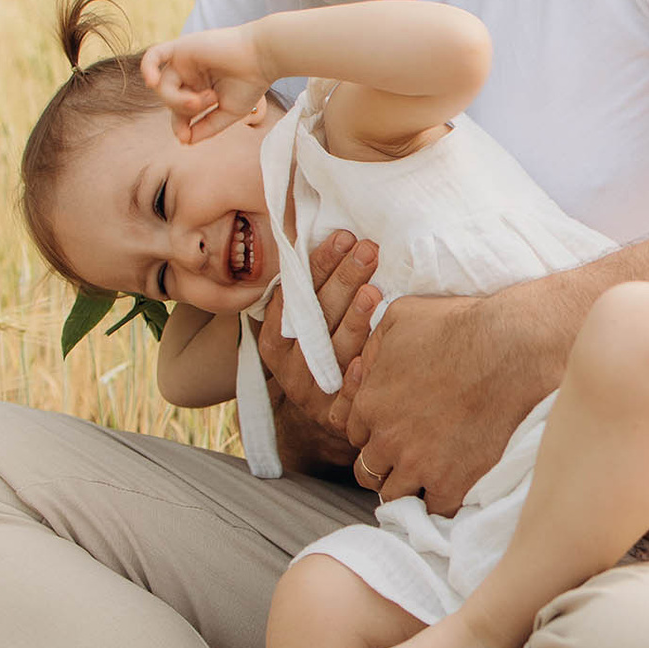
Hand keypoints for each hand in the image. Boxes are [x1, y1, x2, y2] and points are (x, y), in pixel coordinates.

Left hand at [142, 26, 272, 143]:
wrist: (263, 57)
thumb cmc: (251, 83)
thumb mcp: (229, 112)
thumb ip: (207, 127)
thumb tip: (186, 141)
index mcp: (200, 89)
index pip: (179, 111)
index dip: (179, 126)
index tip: (186, 138)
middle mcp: (189, 74)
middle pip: (169, 99)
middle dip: (183, 109)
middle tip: (209, 103)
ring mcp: (183, 61)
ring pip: (163, 86)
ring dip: (179, 99)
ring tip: (205, 97)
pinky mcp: (181, 47)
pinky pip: (153, 56)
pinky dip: (148, 68)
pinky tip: (151, 81)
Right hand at [255, 229, 383, 476]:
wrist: (322, 414)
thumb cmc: (323, 353)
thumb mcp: (307, 325)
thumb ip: (312, 289)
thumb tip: (324, 230)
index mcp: (275, 338)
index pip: (297, 294)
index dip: (319, 264)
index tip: (343, 237)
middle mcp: (289, 365)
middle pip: (318, 316)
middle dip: (343, 279)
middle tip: (368, 250)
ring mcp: (312, 392)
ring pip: (334, 351)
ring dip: (354, 320)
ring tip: (373, 290)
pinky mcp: (334, 417)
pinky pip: (347, 399)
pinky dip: (358, 379)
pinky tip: (369, 358)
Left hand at [342, 288, 564, 513]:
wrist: (511, 351)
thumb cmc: (459, 326)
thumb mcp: (401, 317)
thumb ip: (373, 344)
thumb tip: (363, 364)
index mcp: (371, 404)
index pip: (355, 436)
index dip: (375, 432)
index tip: (395, 430)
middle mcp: (388, 440)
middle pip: (369, 471)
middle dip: (384, 465)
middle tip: (408, 456)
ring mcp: (419, 465)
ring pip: (395, 496)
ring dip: (408, 487)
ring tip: (429, 477)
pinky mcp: (453, 482)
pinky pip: (436, 509)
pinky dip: (441, 502)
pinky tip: (454, 488)